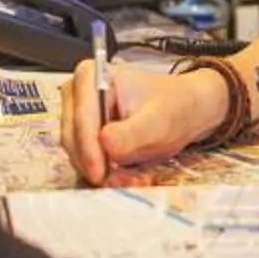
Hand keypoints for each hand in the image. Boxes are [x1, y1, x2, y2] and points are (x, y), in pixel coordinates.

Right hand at [58, 58, 231, 184]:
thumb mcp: (158, 121)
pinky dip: (105, 171)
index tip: (100, 172)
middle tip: (121, 182)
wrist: (186, 109)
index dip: (88, 148)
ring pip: (77, 152)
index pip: (81, 117)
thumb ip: (131, 133)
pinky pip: (86, 158)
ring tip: (132, 179)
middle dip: (96, 163)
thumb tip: (104, 144)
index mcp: (91, 75)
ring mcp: (79, 114)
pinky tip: (128, 176)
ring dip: (102, 171)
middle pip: (73, 137)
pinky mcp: (85, 133)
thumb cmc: (174, 106)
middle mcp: (78, 93)